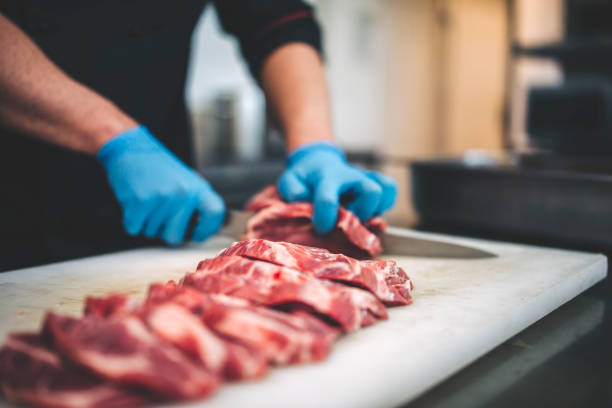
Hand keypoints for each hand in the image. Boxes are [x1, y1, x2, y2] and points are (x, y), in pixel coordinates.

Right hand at [97, 126, 224, 244]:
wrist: (133, 150)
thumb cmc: (161, 171)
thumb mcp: (187, 183)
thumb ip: (197, 204)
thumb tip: (207, 230)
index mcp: (198, 189)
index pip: (215, 213)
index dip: (207, 230)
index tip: (196, 234)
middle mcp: (183, 194)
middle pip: (175, 237)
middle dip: (164, 232)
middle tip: (160, 214)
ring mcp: (162, 198)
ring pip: (152, 233)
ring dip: (147, 223)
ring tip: (148, 201)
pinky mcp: (139, 202)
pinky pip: (134, 229)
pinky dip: (132, 221)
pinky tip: (135, 203)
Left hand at [277, 142, 396, 233]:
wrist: (317, 161)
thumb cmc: (304, 177)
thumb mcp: (290, 180)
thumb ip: (293, 192)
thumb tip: (305, 203)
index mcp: (327, 177)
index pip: (328, 199)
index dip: (324, 219)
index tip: (320, 228)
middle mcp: (351, 177)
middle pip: (371, 192)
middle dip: (361, 214)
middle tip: (348, 222)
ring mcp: (365, 179)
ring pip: (385, 190)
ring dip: (376, 209)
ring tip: (360, 217)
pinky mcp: (375, 183)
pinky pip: (390, 190)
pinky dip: (385, 204)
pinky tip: (370, 212)